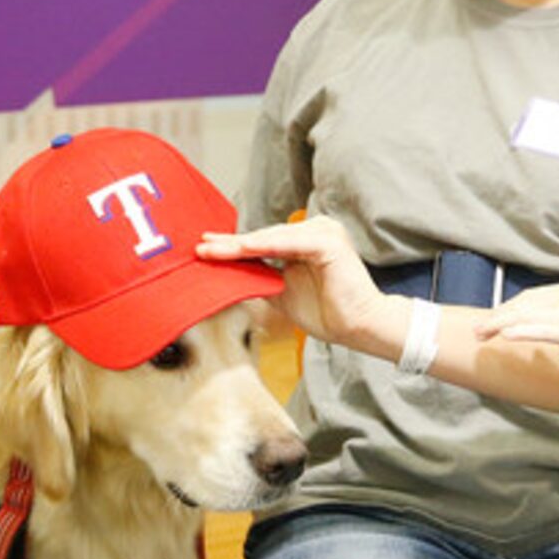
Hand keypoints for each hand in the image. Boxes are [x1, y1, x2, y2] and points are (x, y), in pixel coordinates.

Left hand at [198, 218, 401, 355]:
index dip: (234, 245)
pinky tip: (242, 249)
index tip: (205, 246)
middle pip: (265, 237)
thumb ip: (260, 278)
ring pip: (273, 238)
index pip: (263, 241)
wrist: (357, 328)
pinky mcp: (329, 242)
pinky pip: (289, 243)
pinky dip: (265, 246)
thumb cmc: (326, 312)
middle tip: (200, 247)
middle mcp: (317, 229)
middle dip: (231, 244)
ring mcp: (324, 232)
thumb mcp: (282, 291)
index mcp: (307, 239)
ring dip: (242, 244)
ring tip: (214, 250)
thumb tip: (228, 274)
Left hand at [477, 286, 558, 367]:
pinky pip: (539, 330)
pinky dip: (519, 331)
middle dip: (497, 316)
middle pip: (521, 304)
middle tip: (478, 329)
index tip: (495, 318)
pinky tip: (504, 336)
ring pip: (524, 316)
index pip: (531, 297)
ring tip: (480, 334)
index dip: (509, 308)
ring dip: (498, 324)